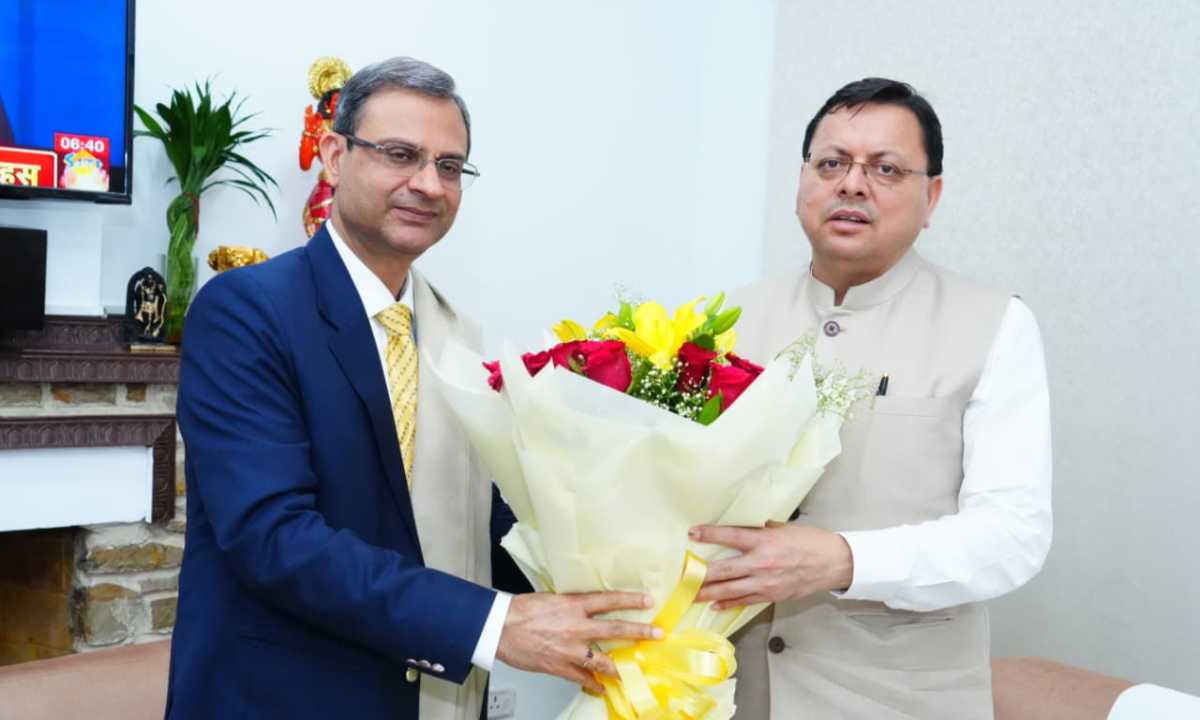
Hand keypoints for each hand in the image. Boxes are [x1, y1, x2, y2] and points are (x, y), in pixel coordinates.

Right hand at [496, 591, 661, 692]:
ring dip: (619, 666)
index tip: (648, 600)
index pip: (608, 600)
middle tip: (658, 634)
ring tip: (633, 671)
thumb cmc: (522, 609)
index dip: (630, 600)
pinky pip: (581, 678)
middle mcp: (576, 627)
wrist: (500, 628)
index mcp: (573, 605)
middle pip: (614, 628)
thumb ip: (572, 604)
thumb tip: (587, 606)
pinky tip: (601, 689)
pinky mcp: (559, 666)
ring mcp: (569, 649)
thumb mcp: (551, 599)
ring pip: (602, 660)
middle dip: (639, 632)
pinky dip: (592, 684)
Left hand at [690, 522, 853, 608]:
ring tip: (691, 594)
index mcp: (764, 541)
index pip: (730, 536)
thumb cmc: (811, 542)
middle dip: (701, 573)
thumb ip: (762, 529)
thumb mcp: (784, 528)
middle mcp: (761, 563)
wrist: (833, 563)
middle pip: (723, 570)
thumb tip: (745, 526)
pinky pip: (745, 601)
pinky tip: (715, 605)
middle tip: (683, 573)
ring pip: (730, 590)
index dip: (709, 534)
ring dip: (708, 593)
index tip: (692, 533)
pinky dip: (729, 603)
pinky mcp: (771, 595)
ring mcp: (765, 582)